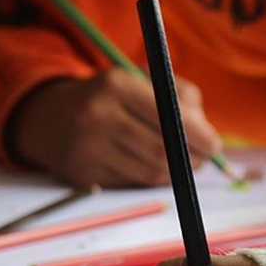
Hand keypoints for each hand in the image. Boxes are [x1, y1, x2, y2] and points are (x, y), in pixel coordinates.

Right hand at [8, 68, 221, 187]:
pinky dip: (147, 180)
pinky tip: (146, 168)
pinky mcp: (82, 173)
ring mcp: (86, 147)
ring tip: (179, 164)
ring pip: (148, 173)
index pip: (168, 115)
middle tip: (202, 160)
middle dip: (190, 160)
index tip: (214, 145)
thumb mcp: (140, 80)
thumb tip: (207, 136)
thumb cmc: (111, 98)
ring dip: (172, 173)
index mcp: (116, 84)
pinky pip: (130, 185)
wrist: (51, 117)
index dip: (198, 135)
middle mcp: (97, 114)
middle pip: (160, 150)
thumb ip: (180, 97)